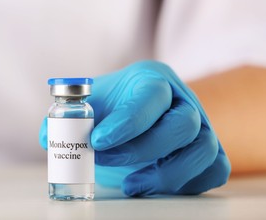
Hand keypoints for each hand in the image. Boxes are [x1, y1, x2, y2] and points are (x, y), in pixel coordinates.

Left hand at [39, 61, 230, 196]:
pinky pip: (214, 170)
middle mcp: (183, 100)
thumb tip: (51, 137)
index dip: (128, 122)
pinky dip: (188, 183)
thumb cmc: (113, 109)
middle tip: (104, 160)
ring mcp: (202, 125)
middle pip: (183, 125)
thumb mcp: (89, 105)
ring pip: (203, 151)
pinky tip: (155, 184)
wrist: (140, 117)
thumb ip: (65, 120)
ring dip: (165, 175)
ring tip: (131, 185)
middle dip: (141, 150)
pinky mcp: (210, 150)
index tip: (97, 142)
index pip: (152, 96)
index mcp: (153, 80)